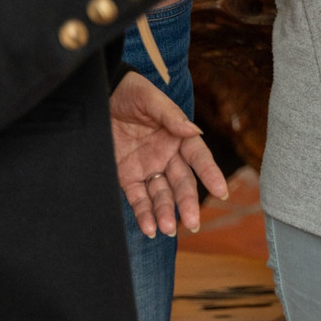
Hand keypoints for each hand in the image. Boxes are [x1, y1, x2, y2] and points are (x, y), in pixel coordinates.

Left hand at [113, 70, 229, 238]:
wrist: (99, 95)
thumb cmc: (129, 91)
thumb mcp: (149, 98)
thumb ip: (170, 116)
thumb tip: (194, 131)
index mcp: (178, 136)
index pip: (199, 158)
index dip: (210, 173)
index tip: (220, 191)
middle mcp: (166, 155)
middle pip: (181, 182)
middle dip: (187, 202)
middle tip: (193, 221)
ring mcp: (147, 168)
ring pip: (161, 195)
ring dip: (165, 212)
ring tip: (167, 229)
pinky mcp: (126, 176)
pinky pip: (137, 198)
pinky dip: (143, 214)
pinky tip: (149, 228)